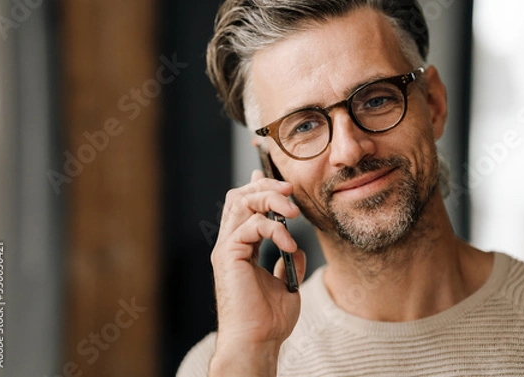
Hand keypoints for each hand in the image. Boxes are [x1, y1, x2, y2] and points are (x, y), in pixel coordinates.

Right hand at [209, 170, 306, 375]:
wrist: (257, 341)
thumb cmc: (268, 320)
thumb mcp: (286, 283)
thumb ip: (288, 259)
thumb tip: (296, 245)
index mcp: (240, 248)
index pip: (244, 207)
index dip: (259, 189)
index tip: (280, 182)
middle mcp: (230, 243)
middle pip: (239, 196)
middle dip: (265, 187)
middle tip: (289, 191)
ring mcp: (226, 247)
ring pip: (241, 202)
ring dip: (270, 199)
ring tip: (293, 211)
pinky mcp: (228, 254)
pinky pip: (250, 225)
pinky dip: (274, 228)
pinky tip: (288, 243)